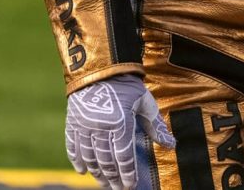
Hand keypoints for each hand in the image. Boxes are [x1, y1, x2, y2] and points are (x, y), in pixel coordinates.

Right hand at [65, 73, 175, 189]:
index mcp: (120, 122)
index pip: (124, 156)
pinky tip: (83, 171)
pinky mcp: (72, 123)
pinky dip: (77, 161)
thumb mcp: (145, 101)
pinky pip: (73, 147)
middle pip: (106, 161)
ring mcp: (83, 126)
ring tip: (104, 183)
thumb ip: (156, 125)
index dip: (127, 174)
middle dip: (113, 178)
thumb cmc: (126, 84)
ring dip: (97, 173)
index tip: (130, 186)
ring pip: (89, 158)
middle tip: (119, 188)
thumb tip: (171, 145)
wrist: (100, 66)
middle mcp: (99, 127)